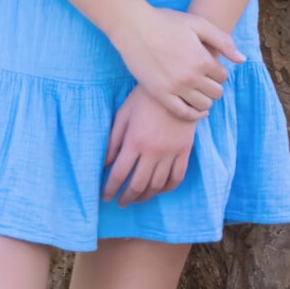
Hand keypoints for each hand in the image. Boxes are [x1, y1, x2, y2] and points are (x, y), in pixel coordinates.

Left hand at [104, 86, 194, 204]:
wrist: (178, 86)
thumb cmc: (145, 98)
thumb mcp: (124, 114)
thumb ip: (113, 140)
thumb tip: (104, 164)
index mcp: (135, 141)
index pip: (119, 174)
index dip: (110, 188)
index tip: (105, 196)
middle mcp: (153, 151)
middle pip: (138, 185)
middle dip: (127, 197)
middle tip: (120, 202)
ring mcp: (171, 152)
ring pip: (157, 185)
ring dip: (145, 196)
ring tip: (137, 199)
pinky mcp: (185, 151)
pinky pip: (177, 177)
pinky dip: (167, 188)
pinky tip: (158, 190)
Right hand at [128, 6, 240, 118]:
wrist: (134, 27)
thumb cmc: (167, 22)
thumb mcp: (199, 24)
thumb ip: (224, 42)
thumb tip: (242, 60)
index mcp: (203, 59)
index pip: (223, 76)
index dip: (219, 72)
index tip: (211, 67)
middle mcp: (191, 76)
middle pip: (216, 92)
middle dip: (214, 86)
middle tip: (206, 80)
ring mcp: (175, 87)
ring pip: (202, 105)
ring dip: (206, 100)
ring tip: (201, 92)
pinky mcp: (160, 94)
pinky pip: (182, 113)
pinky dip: (194, 115)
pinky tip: (198, 112)